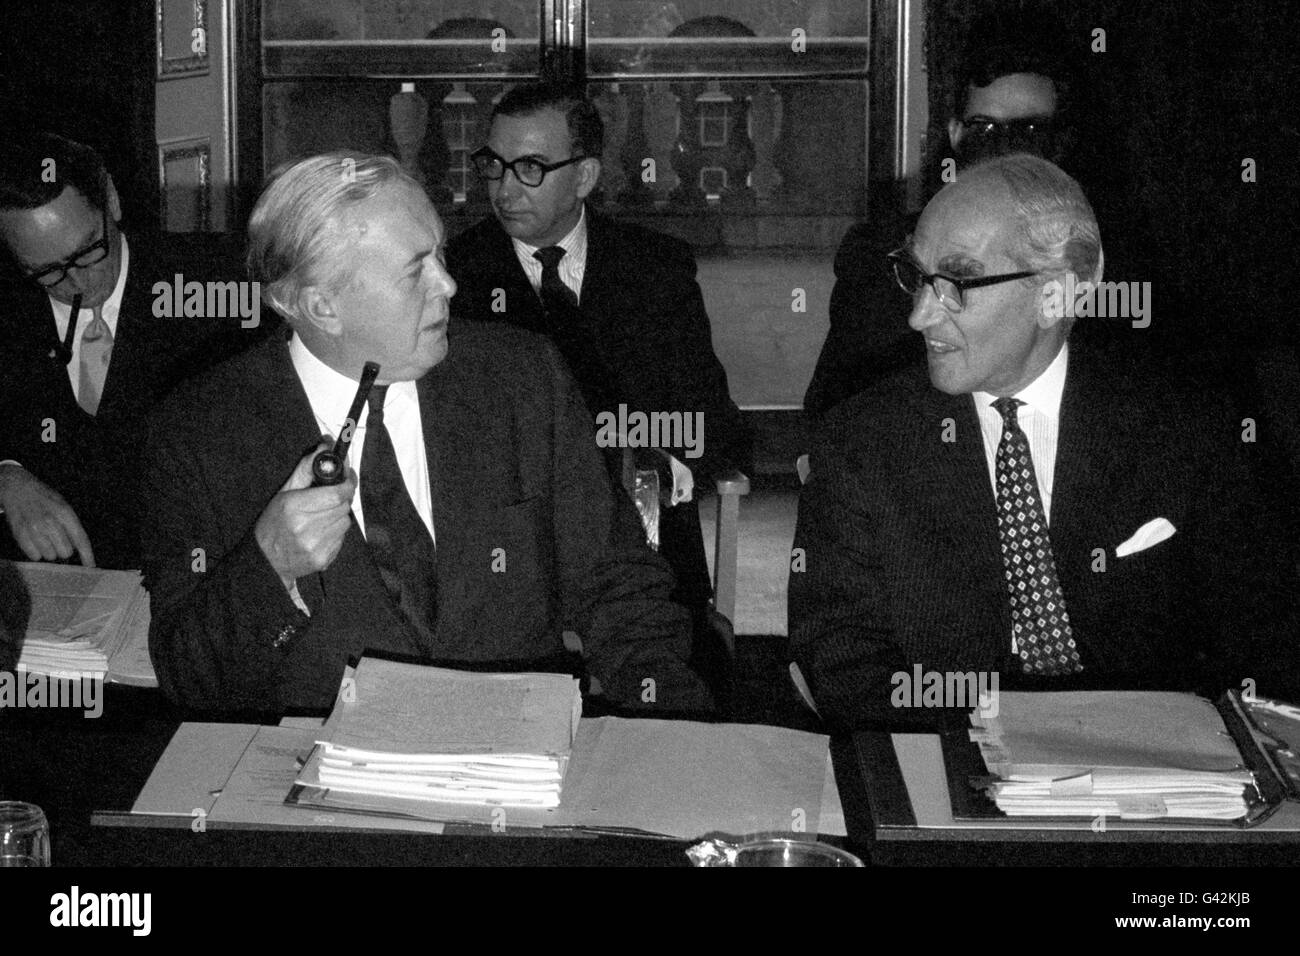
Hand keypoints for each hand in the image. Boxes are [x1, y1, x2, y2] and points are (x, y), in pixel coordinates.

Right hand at [0, 464, 94, 565]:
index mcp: (64, 513)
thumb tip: (79, 548)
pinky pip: (34, 556)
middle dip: (64, 548)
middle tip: (56, 538)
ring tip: (44, 536)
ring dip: (49, 550)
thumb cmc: (44, 498)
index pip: (80, 539)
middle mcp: (50, 522)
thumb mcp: (63, 505)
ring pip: (50, 556)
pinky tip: (34, 540)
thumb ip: (72, 525)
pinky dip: (36, 552)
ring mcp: (34, 529)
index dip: (87, 555)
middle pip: (66, 552)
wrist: (17, 488)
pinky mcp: (20, 535)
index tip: (91, 567)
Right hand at [254, 444, 355, 586]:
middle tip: (330, 496)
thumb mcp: (284, 492)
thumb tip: (325, 446)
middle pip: (343, 506)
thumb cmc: (273, 523)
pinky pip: (342, 538)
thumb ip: (306, 469)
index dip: (347, 483)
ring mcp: (315, 545)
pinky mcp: (323, 559)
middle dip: (341, 498)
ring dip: (338, 515)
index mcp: (294, 507)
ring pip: (345, 522)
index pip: (336, 493)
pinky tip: (320, 532)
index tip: (348, 476)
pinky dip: (335, 532)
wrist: (266, 560)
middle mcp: (305, 527)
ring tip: (320, 517)